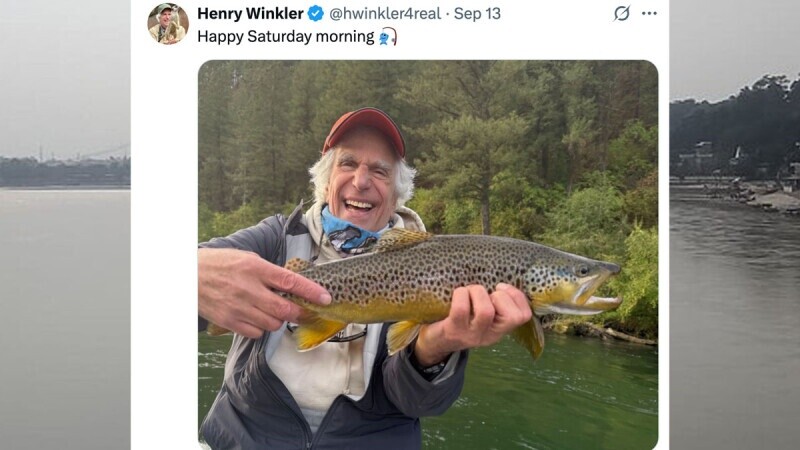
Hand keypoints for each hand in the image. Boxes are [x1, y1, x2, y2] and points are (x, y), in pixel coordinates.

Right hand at [198, 248, 330, 337]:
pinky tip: (257, 317)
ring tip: (274, 311)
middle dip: (300, 313)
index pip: (290, 281)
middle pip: (285, 309)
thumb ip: (269, 272)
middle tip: (305, 312)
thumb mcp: (247, 259)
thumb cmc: (221, 264)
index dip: (311, 292)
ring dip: (279, 320)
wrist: (188, 276)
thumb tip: (293, 284)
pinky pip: (256, 332)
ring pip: (273, 324)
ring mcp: (238, 307)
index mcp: (255, 268)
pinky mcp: (229, 321)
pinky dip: (261, 328)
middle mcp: (249, 289)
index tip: (325, 298)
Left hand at [414, 284, 531, 365]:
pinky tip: (457, 294)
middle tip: (486, 293)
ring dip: (477, 292)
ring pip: (486, 311)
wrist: (434, 342)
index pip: (524, 316)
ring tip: (468, 292)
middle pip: (512, 316)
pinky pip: (461, 308)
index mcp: (499, 330)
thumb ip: (494, 303)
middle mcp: (489, 335)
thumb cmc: (460, 320)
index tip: (500, 288)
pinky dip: (460, 294)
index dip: (516, 296)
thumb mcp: (481, 317)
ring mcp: (471, 335)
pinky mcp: (452, 331)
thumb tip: (500, 277)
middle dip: (501, 296)